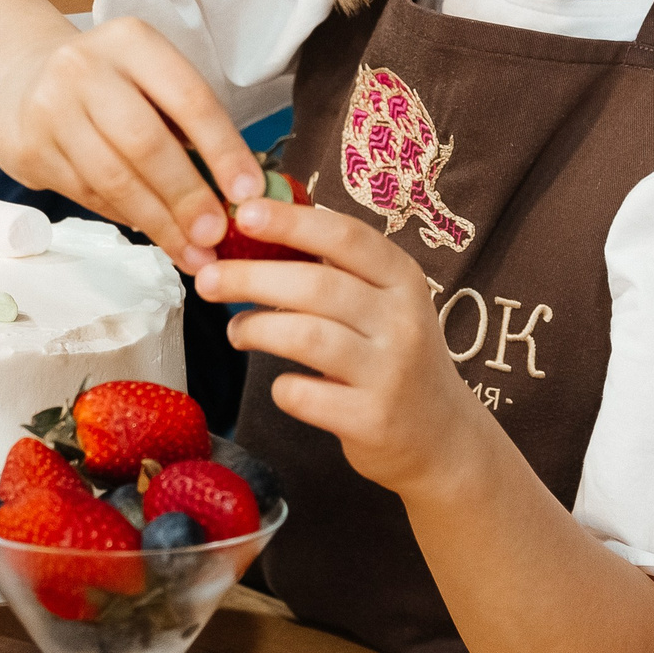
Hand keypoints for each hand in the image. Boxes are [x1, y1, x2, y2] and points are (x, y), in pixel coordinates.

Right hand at [0, 16, 259, 269]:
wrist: (17, 79)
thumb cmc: (106, 84)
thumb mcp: (146, 77)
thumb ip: (187, 122)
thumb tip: (238, 192)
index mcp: (131, 41)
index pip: (188, 98)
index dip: (223, 150)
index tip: (248, 193)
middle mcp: (85, 68)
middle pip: (146, 143)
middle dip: (187, 196)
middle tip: (216, 235)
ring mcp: (50, 109)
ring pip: (113, 178)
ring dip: (158, 222)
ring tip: (192, 252)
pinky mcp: (29, 150)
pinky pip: (88, 195)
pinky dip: (127, 217)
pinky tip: (153, 232)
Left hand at [195, 199, 489, 499]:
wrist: (445, 439)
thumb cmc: (394, 357)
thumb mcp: (384, 305)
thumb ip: (336, 272)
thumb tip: (254, 234)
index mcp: (403, 279)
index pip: (345, 236)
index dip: (291, 221)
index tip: (242, 213)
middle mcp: (402, 321)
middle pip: (315, 285)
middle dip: (250, 278)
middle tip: (208, 279)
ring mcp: (390, 372)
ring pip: (306, 337)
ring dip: (256, 329)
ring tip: (237, 331)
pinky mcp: (372, 420)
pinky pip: (304, 394)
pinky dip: (280, 387)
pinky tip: (281, 384)